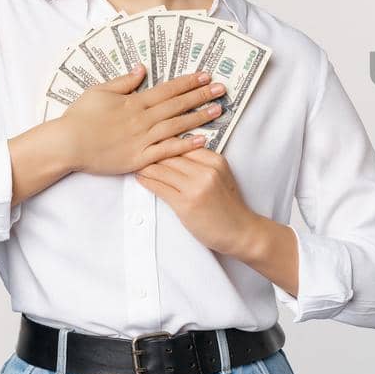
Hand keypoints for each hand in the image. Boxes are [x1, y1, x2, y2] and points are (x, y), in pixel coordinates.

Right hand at [58, 64, 226, 175]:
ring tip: (218, 110)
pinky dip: (184, 145)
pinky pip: (166, 151)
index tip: (206, 76)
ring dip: (199, 117)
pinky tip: (201, 140)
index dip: (189, 82)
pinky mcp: (139, 158)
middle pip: (178, 105)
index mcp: (134, 102)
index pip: (168, 89)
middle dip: (202, 95)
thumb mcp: (100, 91)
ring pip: (177, 126)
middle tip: (222, 89)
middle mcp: (142, 119)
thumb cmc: (79, 117)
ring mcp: (142, 139)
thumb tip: (143, 69)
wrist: (66, 144)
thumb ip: (124, 81)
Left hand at [134, 148, 264, 257]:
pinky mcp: (185, 203)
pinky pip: (158, 186)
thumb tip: (175, 151)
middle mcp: (206, 170)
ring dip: (144, 166)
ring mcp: (196, 187)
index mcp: (216, 160)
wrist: (240, 231)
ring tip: (134, 164)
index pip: (184, 143)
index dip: (165, 141)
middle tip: (135, 151)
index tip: (151, 141)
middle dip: (151, 152)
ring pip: (161, 168)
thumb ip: (202, 163)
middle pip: (170, 153)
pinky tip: (139, 178)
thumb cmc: (228, 206)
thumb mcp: (221, 176)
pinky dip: (146, 181)